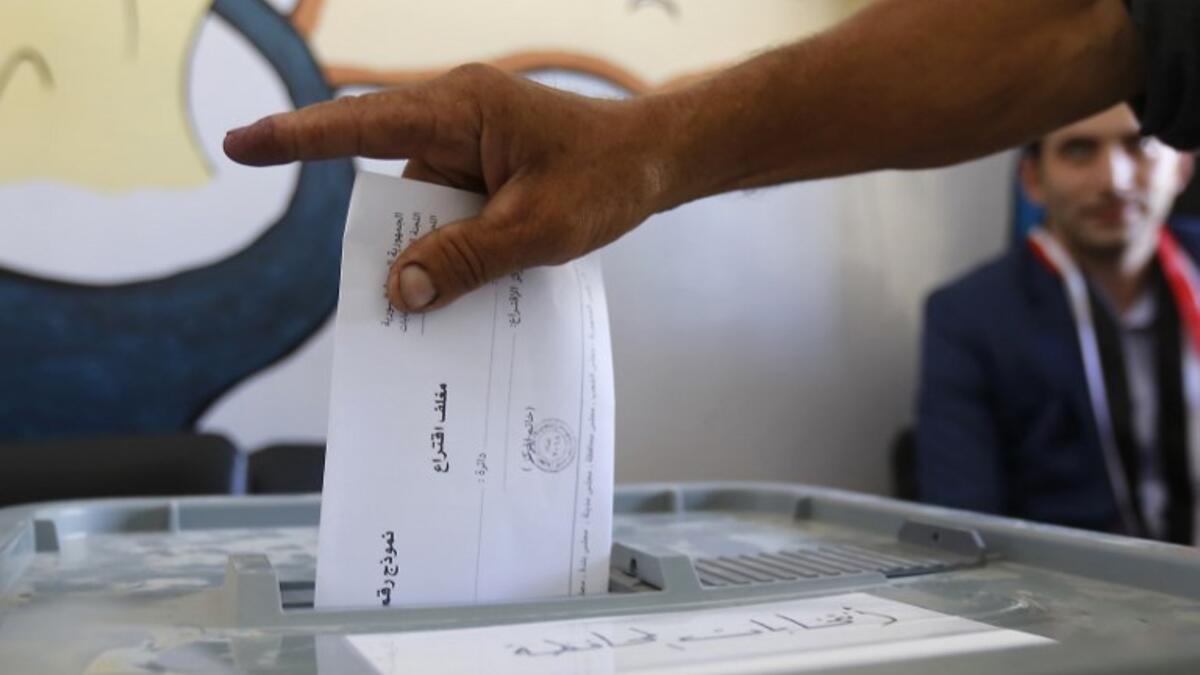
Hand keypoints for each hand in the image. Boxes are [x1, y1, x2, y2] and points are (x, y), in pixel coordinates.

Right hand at [223, 64, 677, 311]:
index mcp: (460, 111)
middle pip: (387, 176)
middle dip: (384, 232)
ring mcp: (469, 144)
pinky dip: (450, 245)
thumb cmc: (606, 179)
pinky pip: (447, 209)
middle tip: (378, 294)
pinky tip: (465, 284)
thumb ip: (465, 259)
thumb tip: (402, 292)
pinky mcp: (484, 168)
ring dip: (425, 248)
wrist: (658, 161)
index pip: (362, 125)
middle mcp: (455, 118)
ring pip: (418, 201)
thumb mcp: (535, 230)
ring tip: (438, 302)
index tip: (241, 145)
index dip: (298, 138)